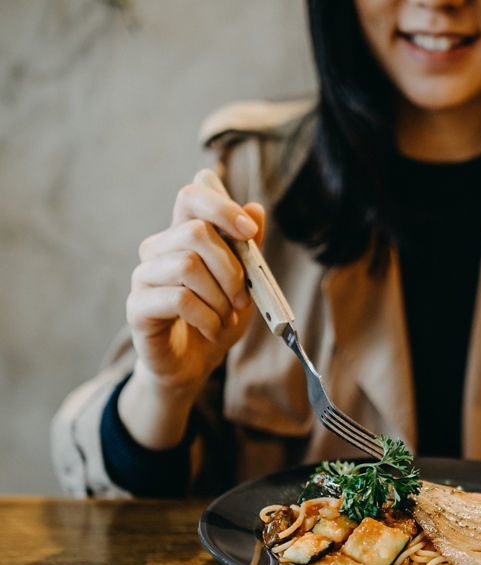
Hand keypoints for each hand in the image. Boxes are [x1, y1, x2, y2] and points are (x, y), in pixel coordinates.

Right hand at [120, 183, 264, 447]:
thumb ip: (249, 250)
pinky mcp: (137, 307)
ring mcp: (144, 278)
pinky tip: (212, 330)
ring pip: (187, 265)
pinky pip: (178, 299)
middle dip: (231, 267)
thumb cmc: (216, 320)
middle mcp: (158, 251)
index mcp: (182, 238)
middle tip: (242, 298)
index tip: (250, 231)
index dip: (222, 207)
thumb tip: (257, 207)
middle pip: (195, 232)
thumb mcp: (243, 286)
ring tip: (226, 318)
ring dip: (219, 297)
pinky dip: (207, 318)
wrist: (193, 365)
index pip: (191, 198)